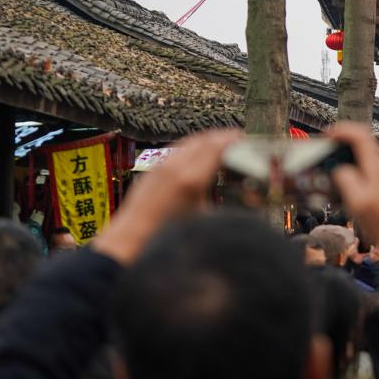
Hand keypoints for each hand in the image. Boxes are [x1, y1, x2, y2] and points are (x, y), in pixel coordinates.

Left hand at [92, 129, 241, 264]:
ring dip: (207, 140)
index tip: (245, 138)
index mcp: (191, 179)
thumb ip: (226, 204)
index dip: (233, 139)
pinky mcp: (151, 171)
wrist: (130, 242)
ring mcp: (160, 166)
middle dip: (222, 137)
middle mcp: (175, 167)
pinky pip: (176, 150)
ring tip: (220, 144)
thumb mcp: (205, 221)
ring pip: (188, 142)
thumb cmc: (166, 237)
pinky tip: (197, 157)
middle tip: (237, 139)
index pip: (217, 146)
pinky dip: (192, 147)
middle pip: (204, 139)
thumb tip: (248, 197)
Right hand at [330, 123, 378, 280]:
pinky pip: (369, 167)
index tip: (327, 135)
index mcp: (378, 167)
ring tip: (332, 167)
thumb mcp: (356, 202)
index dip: (343, 130)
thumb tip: (340, 168)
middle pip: (363, 143)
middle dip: (343, 143)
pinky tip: (346, 182)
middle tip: (325, 151)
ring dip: (348, 156)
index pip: (361, 135)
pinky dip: (356, 167)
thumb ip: (346, 179)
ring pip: (366, 155)